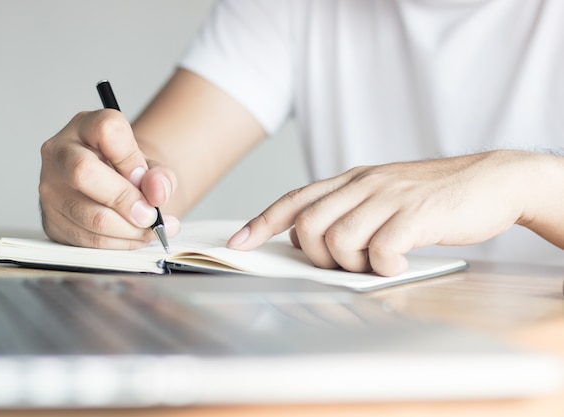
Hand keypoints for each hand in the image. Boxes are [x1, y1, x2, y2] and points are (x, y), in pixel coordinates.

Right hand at [39, 110, 178, 248]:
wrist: (111, 187)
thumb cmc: (129, 172)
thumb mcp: (152, 166)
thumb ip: (161, 176)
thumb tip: (157, 193)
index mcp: (85, 126)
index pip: (107, 130)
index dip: (132, 159)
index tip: (145, 178)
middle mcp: (60, 152)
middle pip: (84, 172)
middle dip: (125, 200)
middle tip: (150, 215)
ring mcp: (50, 187)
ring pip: (89, 214)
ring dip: (128, 230)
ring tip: (150, 229)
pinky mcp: (51, 220)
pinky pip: (87, 239)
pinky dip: (119, 243)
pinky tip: (134, 237)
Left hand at [228, 150, 546, 275]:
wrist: (491, 180)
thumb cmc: (432, 196)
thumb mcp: (383, 193)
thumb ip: (350, 210)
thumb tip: (314, 239)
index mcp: (352, 179)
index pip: (294, 199)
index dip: (262, 222)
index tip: (239, 243)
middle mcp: (363, 185)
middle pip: (308, 224)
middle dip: (315, 254)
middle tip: (344, 263)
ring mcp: (388, 198)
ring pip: (337, 239)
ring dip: (350, 263)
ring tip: (375, 261)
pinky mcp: (414, 216)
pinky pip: (379, 251)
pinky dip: (383, 266)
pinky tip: (399, 261)